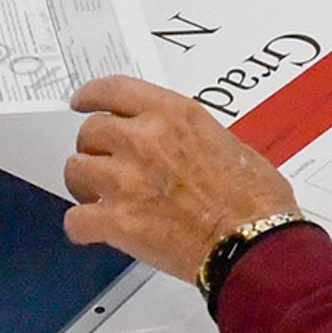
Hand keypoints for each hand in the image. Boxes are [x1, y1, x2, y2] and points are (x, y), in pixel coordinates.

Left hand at [63, 78, 299, 282]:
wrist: (253, 242)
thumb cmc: (256, 199)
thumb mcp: (228, 142)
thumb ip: (190, 135)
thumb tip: (179, 147)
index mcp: (173, 114)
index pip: (113, 89)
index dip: (90, 96)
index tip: (82, 102)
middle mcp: (143, 139)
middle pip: (89, 131)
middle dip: (94, 149)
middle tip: (105, 164)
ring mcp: (125, 179)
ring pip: (75, 170)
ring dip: (84, 184)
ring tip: (100, 197)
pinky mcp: (117, 221)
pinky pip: (75, 219)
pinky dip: (82, 226)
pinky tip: (94, 230)